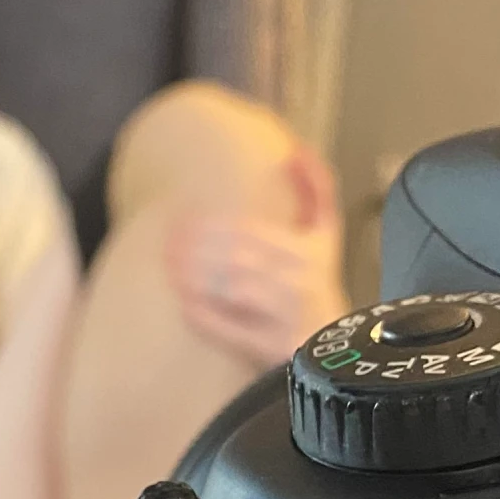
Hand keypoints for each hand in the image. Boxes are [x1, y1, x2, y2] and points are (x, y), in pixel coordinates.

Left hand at [166, 144, 346, 368]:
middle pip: (240, 259)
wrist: (332, 340)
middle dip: (198, 250)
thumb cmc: (317, 278)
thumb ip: (316, 188)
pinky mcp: (271, 347)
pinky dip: (206, 317)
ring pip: (235, 292)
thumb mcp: (326, 231)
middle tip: (167, 244)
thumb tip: (295, 151)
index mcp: (309, 250)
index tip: (180, 220)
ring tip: (170, 266)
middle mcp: (300, 282)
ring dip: (197, 279)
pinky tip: (182, 303)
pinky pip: (232, 330)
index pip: (252, 232)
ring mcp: (286, 318)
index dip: (212, 226)